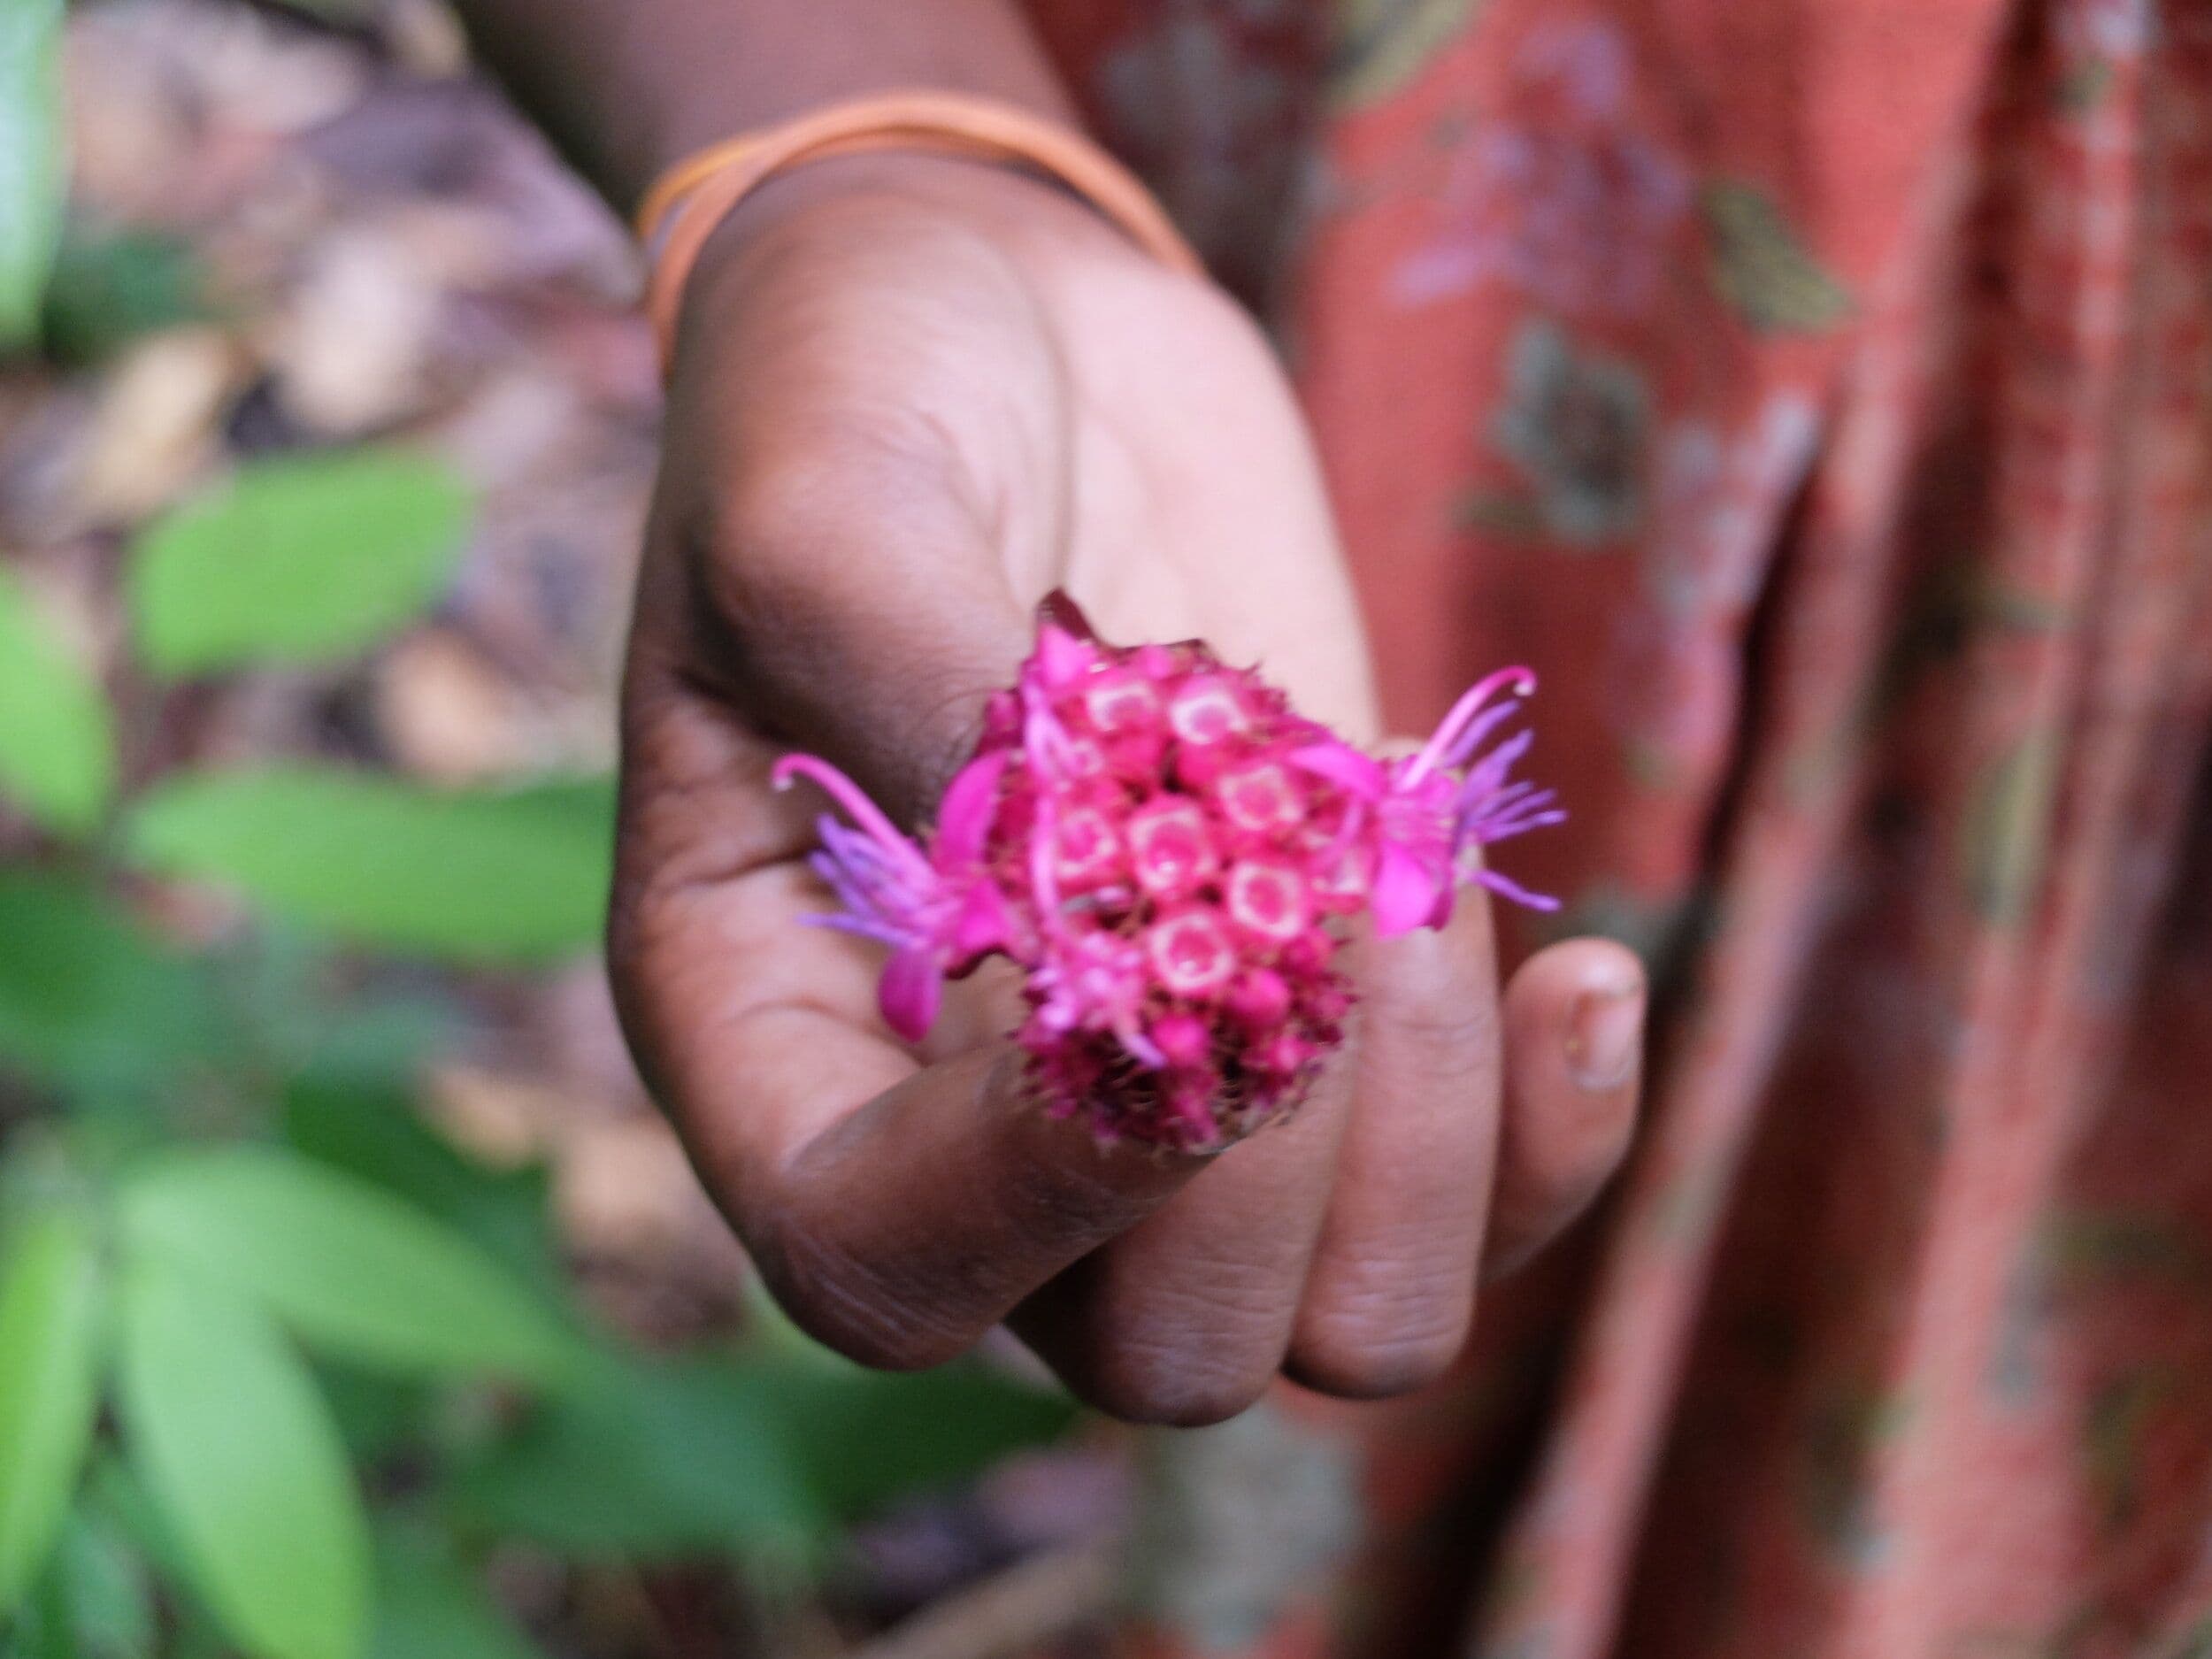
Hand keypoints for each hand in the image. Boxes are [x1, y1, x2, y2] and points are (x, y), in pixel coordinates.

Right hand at [606, 154, 1644, 1422]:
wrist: (1001, 329)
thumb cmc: (851, 389)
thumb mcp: (829, 498)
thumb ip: (922, 708)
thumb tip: (1088, 924)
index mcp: (771, 1036)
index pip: (883, 1267)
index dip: (1041, 1186)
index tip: (1157, 947)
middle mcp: (964, 1122)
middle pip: (1156, 1347)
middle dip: (1281, 1145)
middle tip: (1306, 864)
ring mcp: (1161, 1097)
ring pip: (1342, 1320)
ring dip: (1429, 1128)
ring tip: (1407, 868)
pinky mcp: (1320, 1030)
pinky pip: (1470, 1216)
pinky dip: (1549, 1133)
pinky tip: (1574, 972)